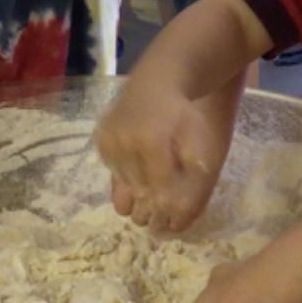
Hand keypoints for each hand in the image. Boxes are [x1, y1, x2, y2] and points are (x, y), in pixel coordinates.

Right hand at [95, 86, 231, 231]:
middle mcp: (125, 143)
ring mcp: (110, 142)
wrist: (156, 85)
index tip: (175, 218)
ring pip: (123, 187)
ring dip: (138, 195)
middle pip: (139, 192)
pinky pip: (114, 174)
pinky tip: (140, 172)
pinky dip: (127, 179)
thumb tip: (182, 214)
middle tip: (162, 213)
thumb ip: (195, 177)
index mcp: (152, 142)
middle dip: (152, 206)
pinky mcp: (101, 142)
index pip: (160, 189)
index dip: (168, 205)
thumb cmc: (183, 113)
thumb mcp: (200, 140)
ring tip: (152, 193)